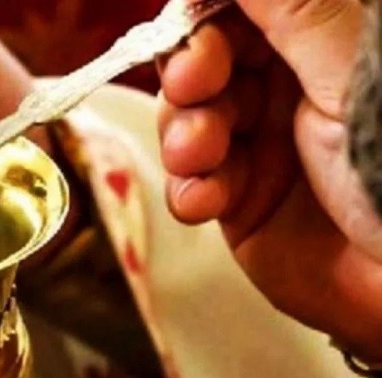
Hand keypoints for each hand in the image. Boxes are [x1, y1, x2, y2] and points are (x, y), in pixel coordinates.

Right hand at [157, 1, 381, 359]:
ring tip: (200, 154)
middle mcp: (286, 89)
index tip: (186, 23)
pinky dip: (188, 188)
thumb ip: (289, 6)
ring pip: (187, 119)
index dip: (204, 14)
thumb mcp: (351, 71)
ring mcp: (258, 145)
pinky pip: (190, 181)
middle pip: (203, 61)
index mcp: (319, 45)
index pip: (239, 12)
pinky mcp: (237, 199)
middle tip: (194, 87)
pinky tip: (205, 200)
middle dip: (190, 74)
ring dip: (184, 134)